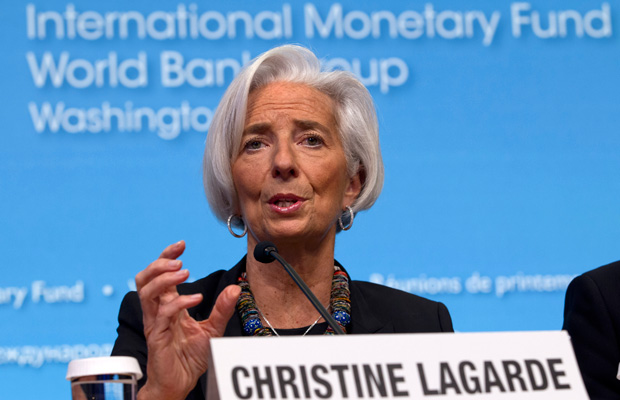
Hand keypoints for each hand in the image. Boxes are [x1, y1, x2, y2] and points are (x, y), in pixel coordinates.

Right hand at [135, 240, 240, 399]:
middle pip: (145, 278)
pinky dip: (178, 302)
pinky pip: (162, 314)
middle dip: (160, 263)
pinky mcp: (156, 336)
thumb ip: (222, 309)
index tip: (181, 244)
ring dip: (164, 279)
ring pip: (146, 292)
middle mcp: (157, 311)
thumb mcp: (212, 329)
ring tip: (184, 273)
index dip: (166, 257)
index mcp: (167, 305)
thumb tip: (235, 288)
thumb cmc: (190, 357)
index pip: (159, 274)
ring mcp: (154, 323)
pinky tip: (195, 299)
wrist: (181, 382)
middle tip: (179, 260)